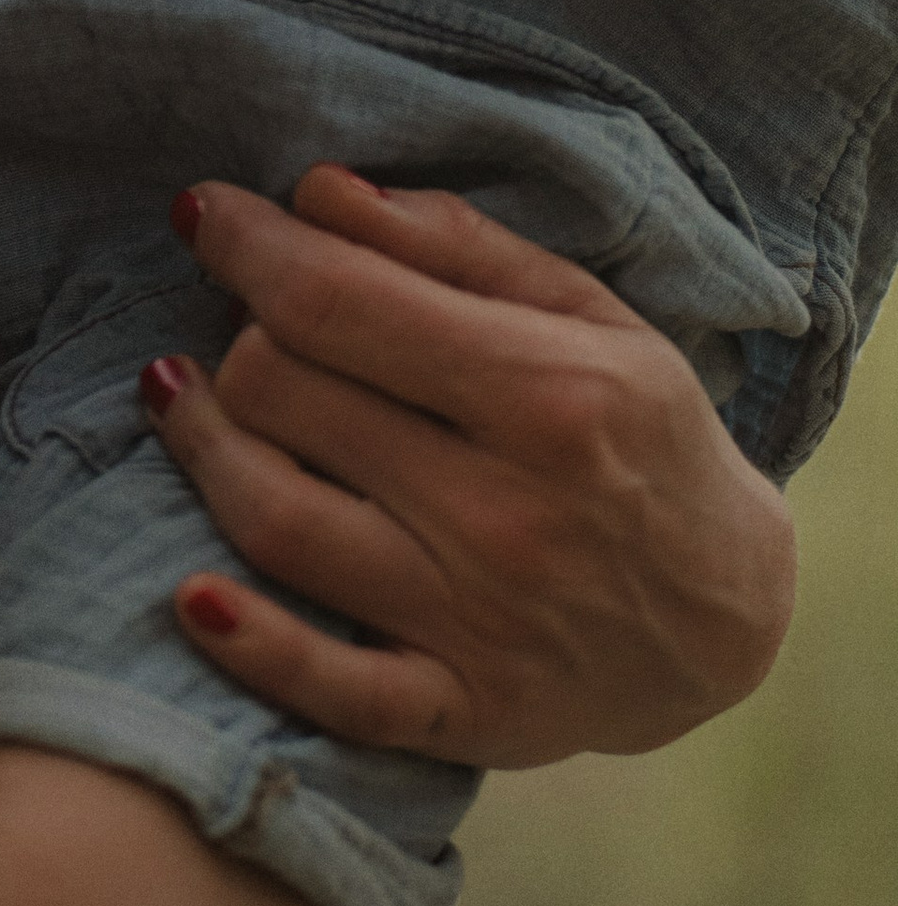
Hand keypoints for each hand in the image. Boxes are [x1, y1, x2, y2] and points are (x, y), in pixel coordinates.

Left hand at [148, 166, 795, 766]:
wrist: (726, 612)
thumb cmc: (638, 431)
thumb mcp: (581, 312)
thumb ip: (449, 245)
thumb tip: (315, 191)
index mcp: (547, 394)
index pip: (335, 301)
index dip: (245, 243)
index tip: (202, 212)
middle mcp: (509, 512)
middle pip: (285, 394)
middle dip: (241, 333)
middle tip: (245, 316)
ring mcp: (481, 624)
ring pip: (276, 519)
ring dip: (200, 446)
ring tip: (178, 394)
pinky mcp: (465, 714)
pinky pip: (331, 691)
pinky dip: (251, 646)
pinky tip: (191, 594)